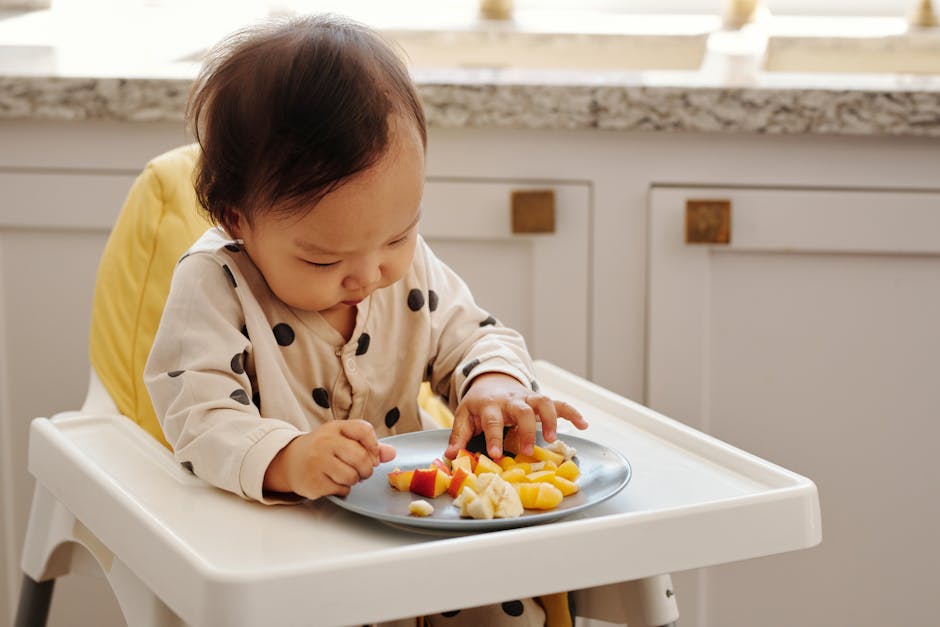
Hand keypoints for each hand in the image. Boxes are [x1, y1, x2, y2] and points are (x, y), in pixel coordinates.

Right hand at [264, 419, 395, 499]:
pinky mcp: (313, 481)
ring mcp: (317, 462)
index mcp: (335, 427)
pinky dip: (343, 489)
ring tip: (346, 476)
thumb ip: (368, 445)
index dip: (374, 445)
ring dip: (354, 480)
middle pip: (361, 457)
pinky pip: (341, 489)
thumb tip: (392, 453)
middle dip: (367, 469)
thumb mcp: (343, 440)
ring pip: (352, 476)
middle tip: (363, 471)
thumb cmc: (323, 449)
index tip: (374, 455)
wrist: (290, 461)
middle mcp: (325, 442)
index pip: (363, 430)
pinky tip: (334, 482)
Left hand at [445, 372, 587, 459]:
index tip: (497, 455)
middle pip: (521, 410)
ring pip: (543, 402)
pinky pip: (559, 403)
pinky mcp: (540, 400)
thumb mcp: (463, 416)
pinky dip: (572, 412)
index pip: (492, 420)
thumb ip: (458, 436)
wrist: (490, 380)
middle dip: (526, 430)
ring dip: (550, 419)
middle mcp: (510, 400)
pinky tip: (583, 424)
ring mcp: (527, 398)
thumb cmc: (478, 405)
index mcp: (489, 405)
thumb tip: (451, 456)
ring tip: (554, 438)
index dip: (494, 437)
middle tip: (526, 451)